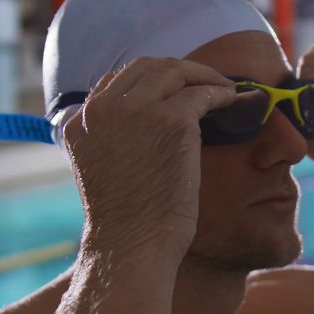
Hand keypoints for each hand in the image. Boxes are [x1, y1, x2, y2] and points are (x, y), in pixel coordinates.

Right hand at [61, 57, 235, 261]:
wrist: (132, 246)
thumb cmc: (126, 223)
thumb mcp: (103, 171)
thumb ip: (113, 141)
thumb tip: (144, 129)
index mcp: (80, 122)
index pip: (115, 81)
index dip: (150, 81)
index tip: (175, 90)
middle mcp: (103, 109)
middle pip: (146, 67)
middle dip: (179, 71)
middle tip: (205, 83)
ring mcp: (136, 111)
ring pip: (174, 71)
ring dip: (203, 76)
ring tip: (223, 89)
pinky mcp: (171, 121)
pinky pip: (202, 93)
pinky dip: (220, 92)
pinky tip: (232, 100)